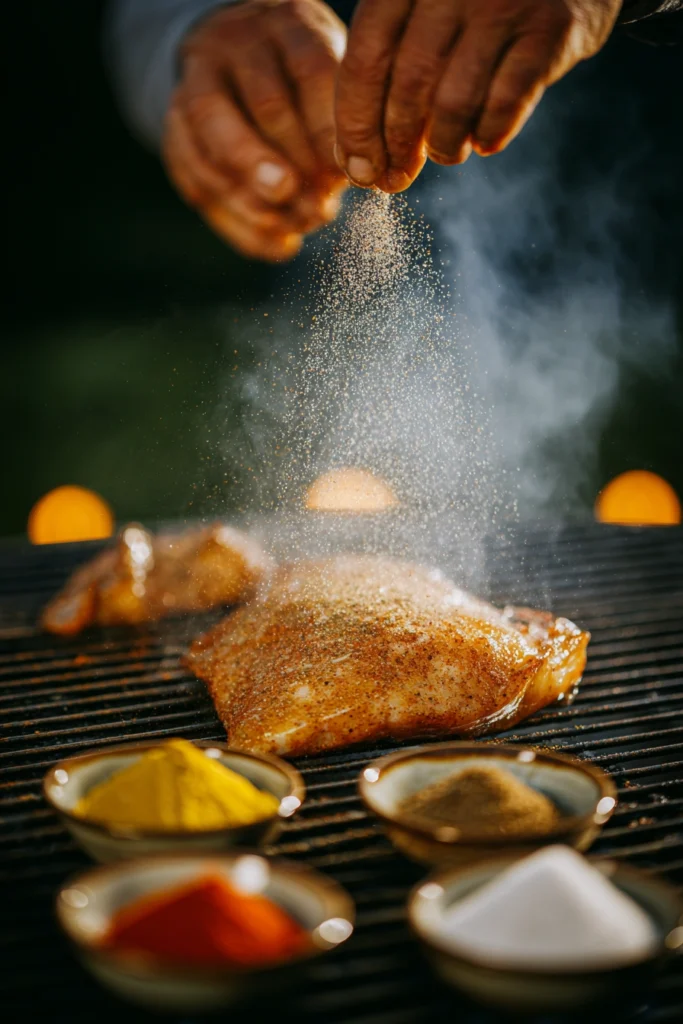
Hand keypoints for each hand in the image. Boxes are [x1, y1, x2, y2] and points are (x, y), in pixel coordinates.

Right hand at [162, 0, 347, 260]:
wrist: (232, 59)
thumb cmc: (302, 83)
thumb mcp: (328, 86)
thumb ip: (338, 130)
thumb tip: (345, 195)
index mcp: (287, 24)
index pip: (311, 72)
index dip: (328, 132)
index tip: (346, 176)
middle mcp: (236, 44)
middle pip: (267, 108)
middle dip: (301, 168)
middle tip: (320, 210)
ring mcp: (196, 83)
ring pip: (220, 144)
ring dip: (265, 201)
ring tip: (300, 227)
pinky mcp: (173, 127)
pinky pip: (197, 179)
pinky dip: (241, 225)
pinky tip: (279, 246)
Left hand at [335, 0, 620, 191]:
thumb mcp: (422, 8)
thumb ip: (387, 63)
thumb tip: (358, 162)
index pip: (365, 61)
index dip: (357, 125)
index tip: (360, 170)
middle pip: (408, 85)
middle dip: (396, 146)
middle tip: (396, 179)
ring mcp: (503, 3)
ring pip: (454, 102)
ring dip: (443, 145)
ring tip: (446, 153)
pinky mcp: (550, 28)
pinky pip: (506, 103)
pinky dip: (489, 134)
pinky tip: (484, 141)